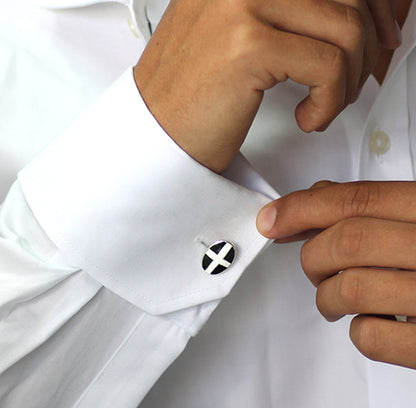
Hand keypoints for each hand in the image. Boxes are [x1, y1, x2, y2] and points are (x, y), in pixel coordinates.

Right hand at [134, 0, 400, 172]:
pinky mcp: (246, 46)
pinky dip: (330, 102)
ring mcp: (240, 5)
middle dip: (366, 47)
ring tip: (324, 105)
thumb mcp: (238, 36)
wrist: (157, 135)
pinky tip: (307, 119)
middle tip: (352, 83)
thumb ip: (286, 15)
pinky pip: (328, 66)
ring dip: (350, 79)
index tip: (378, 37)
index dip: (369, 6)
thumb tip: (349, 12)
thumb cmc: (194, 97)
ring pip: (346, 29)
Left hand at [257, 181, 415, 368]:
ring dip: (328, 296)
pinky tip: (373, 322)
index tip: (271, 220)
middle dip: (313, 257)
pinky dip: (359, 330)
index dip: (302, 208)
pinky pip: (370, 337)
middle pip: (346, 242)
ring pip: (349, 289)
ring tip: (336, 298)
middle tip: (316, 268)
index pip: (357, 199)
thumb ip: (369, 208)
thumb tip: (310, 203)